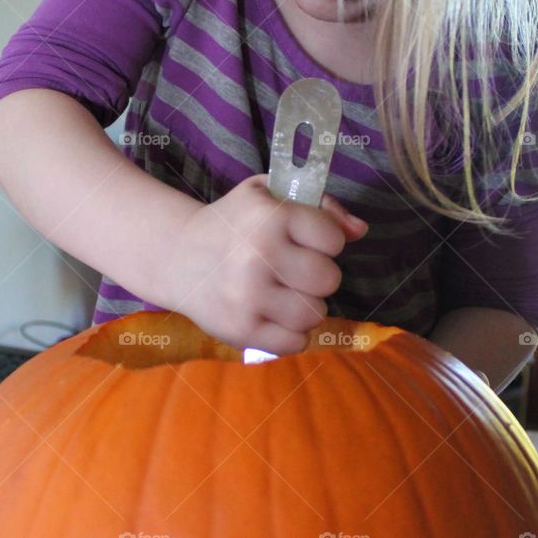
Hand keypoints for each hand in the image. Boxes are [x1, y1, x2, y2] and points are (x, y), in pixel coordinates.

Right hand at [165, 173, 368, 352]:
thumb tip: (360, 230)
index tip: (301, 241)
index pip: (333, 239)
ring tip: (285, 294)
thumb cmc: (233, 222)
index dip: (324, 240)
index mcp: (270, 218)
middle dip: (317, 275)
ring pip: (315, 314)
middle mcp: (258, 257)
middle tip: (294, 271)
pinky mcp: (241, 330)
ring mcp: (248, 297)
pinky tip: (275, 315)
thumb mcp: (270, 194)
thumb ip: (322, 206)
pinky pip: (295, 343)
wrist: (177, 257)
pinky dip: (292, 333)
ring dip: (307, 306)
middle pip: (329, 280)